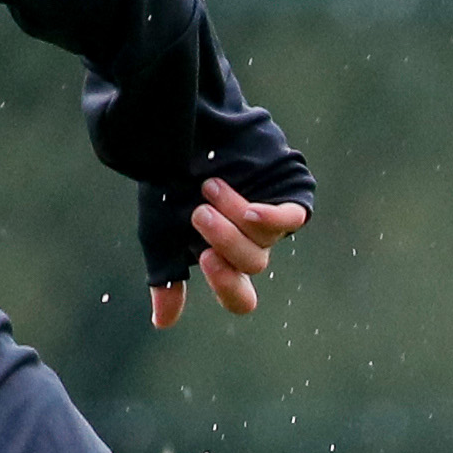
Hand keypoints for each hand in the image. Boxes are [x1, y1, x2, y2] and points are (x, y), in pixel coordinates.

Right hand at [149, 178, 308, 327]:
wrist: (183, 129)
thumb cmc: (169, 180)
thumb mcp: (160, 232)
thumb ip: (166, 275)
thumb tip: (162, 323)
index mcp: (223, 258)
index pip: (240, 297)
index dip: (227, 286)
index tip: (201, 259)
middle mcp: (250, 243)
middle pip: (252, 265)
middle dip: (223, 240)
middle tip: (198, 213)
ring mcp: (272, 219)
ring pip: (265, 240)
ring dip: (233, 215)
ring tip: (210, 186)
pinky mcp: (289, 194)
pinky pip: (292, 220)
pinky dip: (270, 219)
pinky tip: (250, 210)